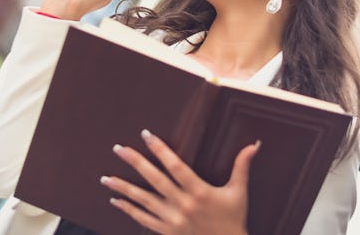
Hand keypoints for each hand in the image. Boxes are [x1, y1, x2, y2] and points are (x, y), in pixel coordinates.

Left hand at [101, 130, 259, 234]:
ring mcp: (173, 221)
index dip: (160, 149)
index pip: (175, 166)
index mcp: (199, 192)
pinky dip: (128, 210)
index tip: (146, 134)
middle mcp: (183, 205)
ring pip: (143, 201)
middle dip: (135, 162)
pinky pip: (143, 219)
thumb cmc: (233, 220)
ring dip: (123, 188)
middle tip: (118, 149)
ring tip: (106, 177)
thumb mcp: (239, 193)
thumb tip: (254, 144)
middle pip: (154, 180)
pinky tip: (115, 201)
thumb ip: (242, 166)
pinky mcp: (167, 233)